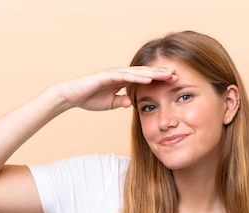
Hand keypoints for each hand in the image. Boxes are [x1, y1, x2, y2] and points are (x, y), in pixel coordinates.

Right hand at [59, 66, 176, 110]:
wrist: (71, 96)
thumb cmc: (89, 98)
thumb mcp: (110, 103)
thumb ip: (121, 101)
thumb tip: (131, 103)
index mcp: (122, 80)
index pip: (144, 79)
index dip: (158, 79)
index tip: (173, 82)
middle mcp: (120, 74)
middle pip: (144, 73)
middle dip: (160, 74)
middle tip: (177, 74)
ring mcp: (114, 73)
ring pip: (137, 72)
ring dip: (153, 73)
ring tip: (167, 74)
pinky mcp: (106, 76)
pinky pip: (125, 76)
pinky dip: (137, 77)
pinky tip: (148, 79)